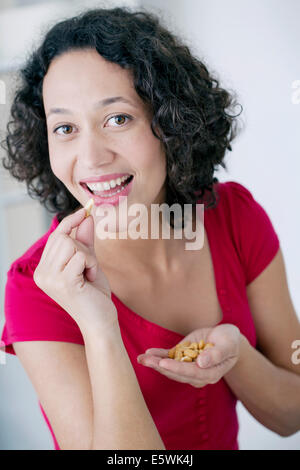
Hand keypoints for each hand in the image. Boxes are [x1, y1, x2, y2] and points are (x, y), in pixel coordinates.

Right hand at [33, 207, 117, 332]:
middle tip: (89, 268)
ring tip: (89, 274)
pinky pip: (81, 255)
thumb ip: (85, 241)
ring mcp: (50, 278)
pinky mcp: (63, 282)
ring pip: (71, 244)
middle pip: (63, 237)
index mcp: (44, 269)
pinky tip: (91, 279)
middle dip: (83, 247)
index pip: (55, 236)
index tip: (84, 212)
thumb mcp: (88, 263)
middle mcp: (42, 274)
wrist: (100, 321)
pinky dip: (92, 264)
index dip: (70, 221)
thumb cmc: (94, 295)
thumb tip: (86, 217)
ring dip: (88, 257)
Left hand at [137, 324, 240, 386]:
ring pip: (169, 367)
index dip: (177, 368)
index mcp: (210, 374)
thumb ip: (217, 354)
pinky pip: (168, 357)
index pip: (191, 373)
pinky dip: (158, 355)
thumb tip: (201, 363)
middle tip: (146, 361)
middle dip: (160, 367)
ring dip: (155, 363)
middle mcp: (197, 374)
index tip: (164, 363)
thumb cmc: (230, 341)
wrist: (226, 337)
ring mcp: (188, 366)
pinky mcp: (182, 357)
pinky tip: (147, 354)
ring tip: (141, 358)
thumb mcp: (228, 345)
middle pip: (176, 373)